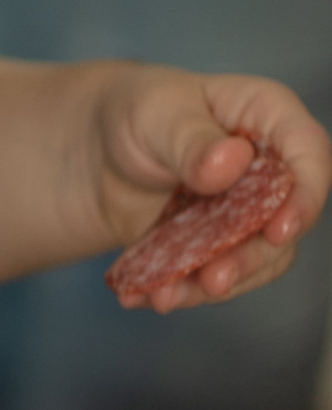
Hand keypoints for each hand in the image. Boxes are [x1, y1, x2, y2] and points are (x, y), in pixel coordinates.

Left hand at [99, 70, 330, 309]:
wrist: (100, 152)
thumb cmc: (138, 113)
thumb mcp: (154, 114)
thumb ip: (190, 139)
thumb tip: (231, 162)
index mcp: (269, 117)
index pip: (310, 156)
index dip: (305, 196)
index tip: (278, 230)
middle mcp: (273, 169)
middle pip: (286, 221)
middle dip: (251, 257)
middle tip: (214, 280)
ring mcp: (251, 213)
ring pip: (257, 259)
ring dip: (218, 283)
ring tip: (167, 295)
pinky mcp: (223, 246)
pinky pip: (218, 275)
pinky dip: (185, 290)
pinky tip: (148, 295)